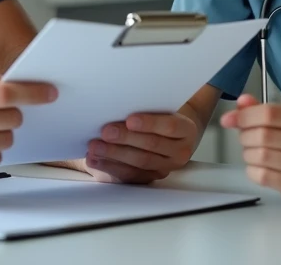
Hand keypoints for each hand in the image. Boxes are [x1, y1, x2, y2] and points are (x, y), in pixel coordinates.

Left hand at [83, 112, 197, 183]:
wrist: (172, 136)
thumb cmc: (160, 115)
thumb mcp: (162, 108)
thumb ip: (148, 107)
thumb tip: (121, 103)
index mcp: (186, 130)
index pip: (170, 126)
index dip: (149, 123)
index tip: (130, 119)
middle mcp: (180, 152)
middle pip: (151, 145)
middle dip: (126, 138)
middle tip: (105, 132)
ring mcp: (165, 167)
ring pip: (139, 163)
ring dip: (114, 154)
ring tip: (94, 146)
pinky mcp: (150, 178)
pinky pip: (129, 175)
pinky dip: (109, 166)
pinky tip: (94, 160)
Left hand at [220, 94, 280, 200]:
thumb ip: (263, 109)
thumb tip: (241, 102)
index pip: (269, 113)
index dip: (244, 116)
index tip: (230, 119)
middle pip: (263, 136)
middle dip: (245, 136)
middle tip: (245, 138)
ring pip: (261, 156)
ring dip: (248, 153)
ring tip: (253, 152)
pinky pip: (264, 177)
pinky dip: (252, 170)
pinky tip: (258, 167)